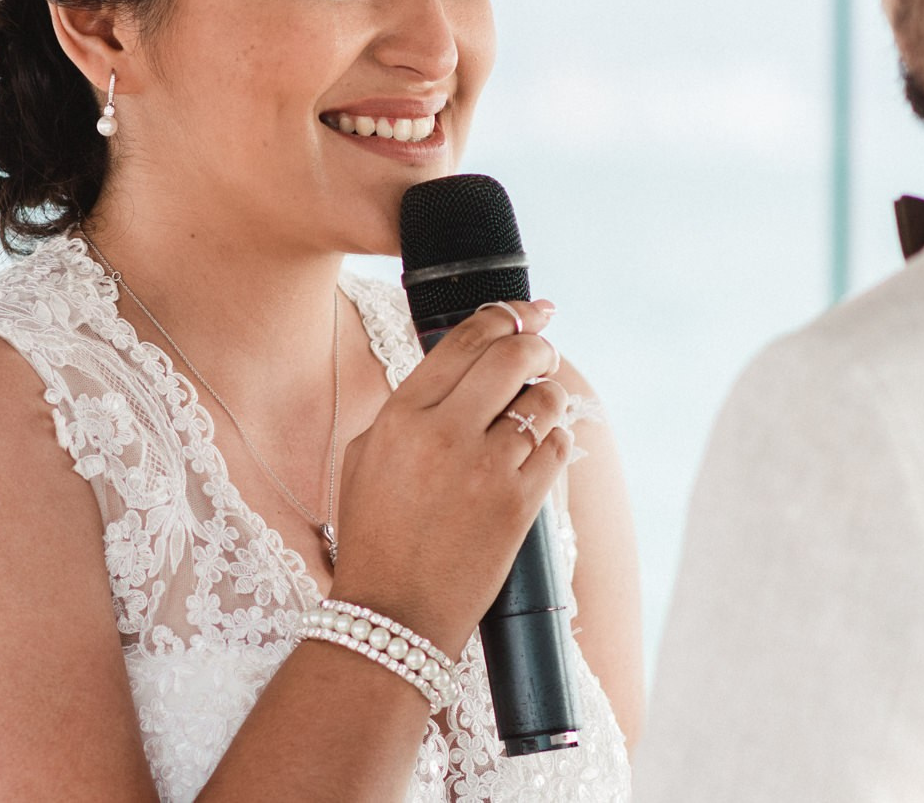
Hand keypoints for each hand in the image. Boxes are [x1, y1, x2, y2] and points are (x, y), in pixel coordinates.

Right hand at [328, 300, 571, 653]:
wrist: (392, 613)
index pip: (464, 340)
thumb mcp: (367, 456)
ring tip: (540, 405)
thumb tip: (459, 370)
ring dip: (549, 395)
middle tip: (545, 348)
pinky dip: (556, 440)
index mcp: (401, 416)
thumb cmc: (375, 535)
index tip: (529, 310)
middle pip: (512, 355)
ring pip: (542, 400)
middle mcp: (444, 434)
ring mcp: (485, 469)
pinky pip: (557, 448)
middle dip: (538, 343)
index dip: (505, 315)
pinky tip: (544, 446)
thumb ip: (408, 407)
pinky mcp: (519, 504)